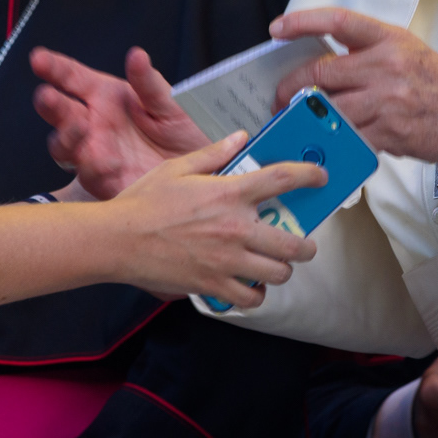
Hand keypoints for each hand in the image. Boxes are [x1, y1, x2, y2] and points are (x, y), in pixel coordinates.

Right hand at [32, 46, 210, 197]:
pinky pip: (90, 176)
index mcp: (108, 97)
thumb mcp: (171, 103)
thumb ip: (149, 84)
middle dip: (50, 104)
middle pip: (61, 112)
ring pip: (65, 146)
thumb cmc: (185, 130)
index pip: (73, 78)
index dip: (54, 68)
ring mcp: (97, 153)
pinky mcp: (106, 181)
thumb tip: (136, 55)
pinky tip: (108, 162)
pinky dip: (95, 168)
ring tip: (78, 127)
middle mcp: (96, 124)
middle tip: (46, 96)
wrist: (206, 169)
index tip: (38, 59)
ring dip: (66, 136)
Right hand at [103, 134, 322, 305]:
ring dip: (282, 270)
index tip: (321, 177)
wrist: (116, 241)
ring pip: (278, 274)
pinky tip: (249, 285)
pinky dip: (255, 294)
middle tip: (303, 243)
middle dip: (306, 245)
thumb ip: (214, 153)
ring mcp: (227, 261)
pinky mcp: (213, 285)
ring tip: (274, 264)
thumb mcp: (177, 168)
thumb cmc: (143, 202)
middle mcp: (236, 229)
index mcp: (229, 194)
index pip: (283, 180)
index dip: (309, 175)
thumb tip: (240, 138)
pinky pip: (250, 299)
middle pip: (294, 243)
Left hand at [270, 9, 437, 166]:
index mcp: (387, 40)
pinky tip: (328, 138)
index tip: (278, 27)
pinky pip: (348, 136)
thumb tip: (321, 64)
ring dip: (307, 116)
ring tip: (296, 119)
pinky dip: (334, 137)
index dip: (304, 21)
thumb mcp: (402, 49)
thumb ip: (364, 51)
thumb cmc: (435, 81)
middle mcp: (385, 66)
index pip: (339, 21)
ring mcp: (386, 100)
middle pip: (321, 73)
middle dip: (291, 86)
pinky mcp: (388, 131)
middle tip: (280, 95)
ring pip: (329, 109)